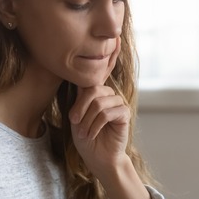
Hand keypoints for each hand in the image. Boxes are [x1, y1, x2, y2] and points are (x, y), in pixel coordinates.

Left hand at [69, 38, 128, 175]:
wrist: (97, 159)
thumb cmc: (85, 138)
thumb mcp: (76, 116)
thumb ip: (79, 97)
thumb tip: (76, 74)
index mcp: (97, 92)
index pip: (97, 73)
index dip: (109, 55)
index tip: (114, 39)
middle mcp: (109, 94)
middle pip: (92, 89)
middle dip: (80, 107)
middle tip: (74, 122)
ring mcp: (118, 103)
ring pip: (99, 102)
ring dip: (86, 121)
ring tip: (83, 132)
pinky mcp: (124, 114)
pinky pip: (107, 113)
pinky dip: (95, 125)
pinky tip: (91, 134)